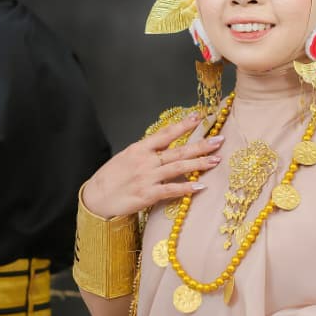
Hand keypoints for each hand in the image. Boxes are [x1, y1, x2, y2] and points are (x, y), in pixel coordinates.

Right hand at [81, 113, 222, 219]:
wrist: (96, 198)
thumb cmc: (111, 177)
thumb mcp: (126, 157)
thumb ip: (146, 151)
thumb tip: (164, 144)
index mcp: (139, 149)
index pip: (166, 133)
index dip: (184, 125)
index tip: (200, 117)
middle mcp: (145, 161)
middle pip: (178, 150)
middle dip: (201, 145)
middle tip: (219, 140)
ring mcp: (147, 178)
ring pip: (179, 168)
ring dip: (200, 164)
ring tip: (216, 160)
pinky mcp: (148, 195)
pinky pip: (172, 189)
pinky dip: (187, 188)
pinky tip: (201, 187)